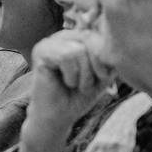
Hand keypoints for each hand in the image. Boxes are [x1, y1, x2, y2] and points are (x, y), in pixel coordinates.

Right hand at [19, 29, 111, 151]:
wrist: (59, 117)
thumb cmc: (79, 96)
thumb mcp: (102, 73)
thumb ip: (107, 54)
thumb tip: (110, 40)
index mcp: (76, 37)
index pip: (99, 35)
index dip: (106, 58)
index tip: (101, 77)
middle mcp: (62, 36)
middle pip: (90, 39)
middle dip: (95, 67)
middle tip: (87, 84)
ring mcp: (49, 42)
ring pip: (79, 50)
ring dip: (84, 75)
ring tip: (75, 85)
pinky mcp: (40, 52)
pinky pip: (66, 57)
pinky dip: (72, 76)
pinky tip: (65, 82)